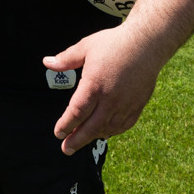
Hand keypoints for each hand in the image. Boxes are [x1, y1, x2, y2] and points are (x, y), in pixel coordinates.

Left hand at [42, 23, 161, 154]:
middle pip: (91, 127)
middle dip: (77, 140)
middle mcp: (110, 100)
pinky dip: (112, 131)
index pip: (76, 112)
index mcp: (94, 86)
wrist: (146, 44)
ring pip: (107, 128)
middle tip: (66, 149)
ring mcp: (125, 104)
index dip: (66, 124)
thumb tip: (47, 62)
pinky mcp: (137, 105)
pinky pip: (124, 125)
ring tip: (83, 139)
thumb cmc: (114, 44)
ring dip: (94, 136)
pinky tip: (105, 131)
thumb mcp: (86, 47)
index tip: (58, 132)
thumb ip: (66, 59)